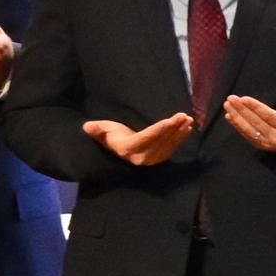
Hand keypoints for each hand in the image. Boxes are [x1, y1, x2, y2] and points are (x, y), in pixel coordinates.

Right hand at [79, 113, 197, 167]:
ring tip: (187, 119)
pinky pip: (171, 148)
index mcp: (127, 149)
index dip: (157, 130)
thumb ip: (97, 129)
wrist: (117, 147)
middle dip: (172, 129)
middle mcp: (140, 157)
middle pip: (159, 142)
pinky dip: (180, 138)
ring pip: (168, 145)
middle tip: (183, 116)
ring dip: (179, 132)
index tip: (168, 121)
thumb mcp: (102, 130)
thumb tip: (87, 127)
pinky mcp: (158, 158)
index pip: (145, 138)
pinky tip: (187, 128)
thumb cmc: (110, 134)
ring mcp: (151, 159)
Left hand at [222, 90, 275, 155]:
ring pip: (250, 130)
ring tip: (227, 105)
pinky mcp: (263, 147)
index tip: (244, 98)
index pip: (269, 117)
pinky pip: (248, 135)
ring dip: (237, 117)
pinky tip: (230, 116)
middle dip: (242, 110)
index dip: (256, 108)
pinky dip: (238, 126)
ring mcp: (269, 144)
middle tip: (231, 98)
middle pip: (256, 122)